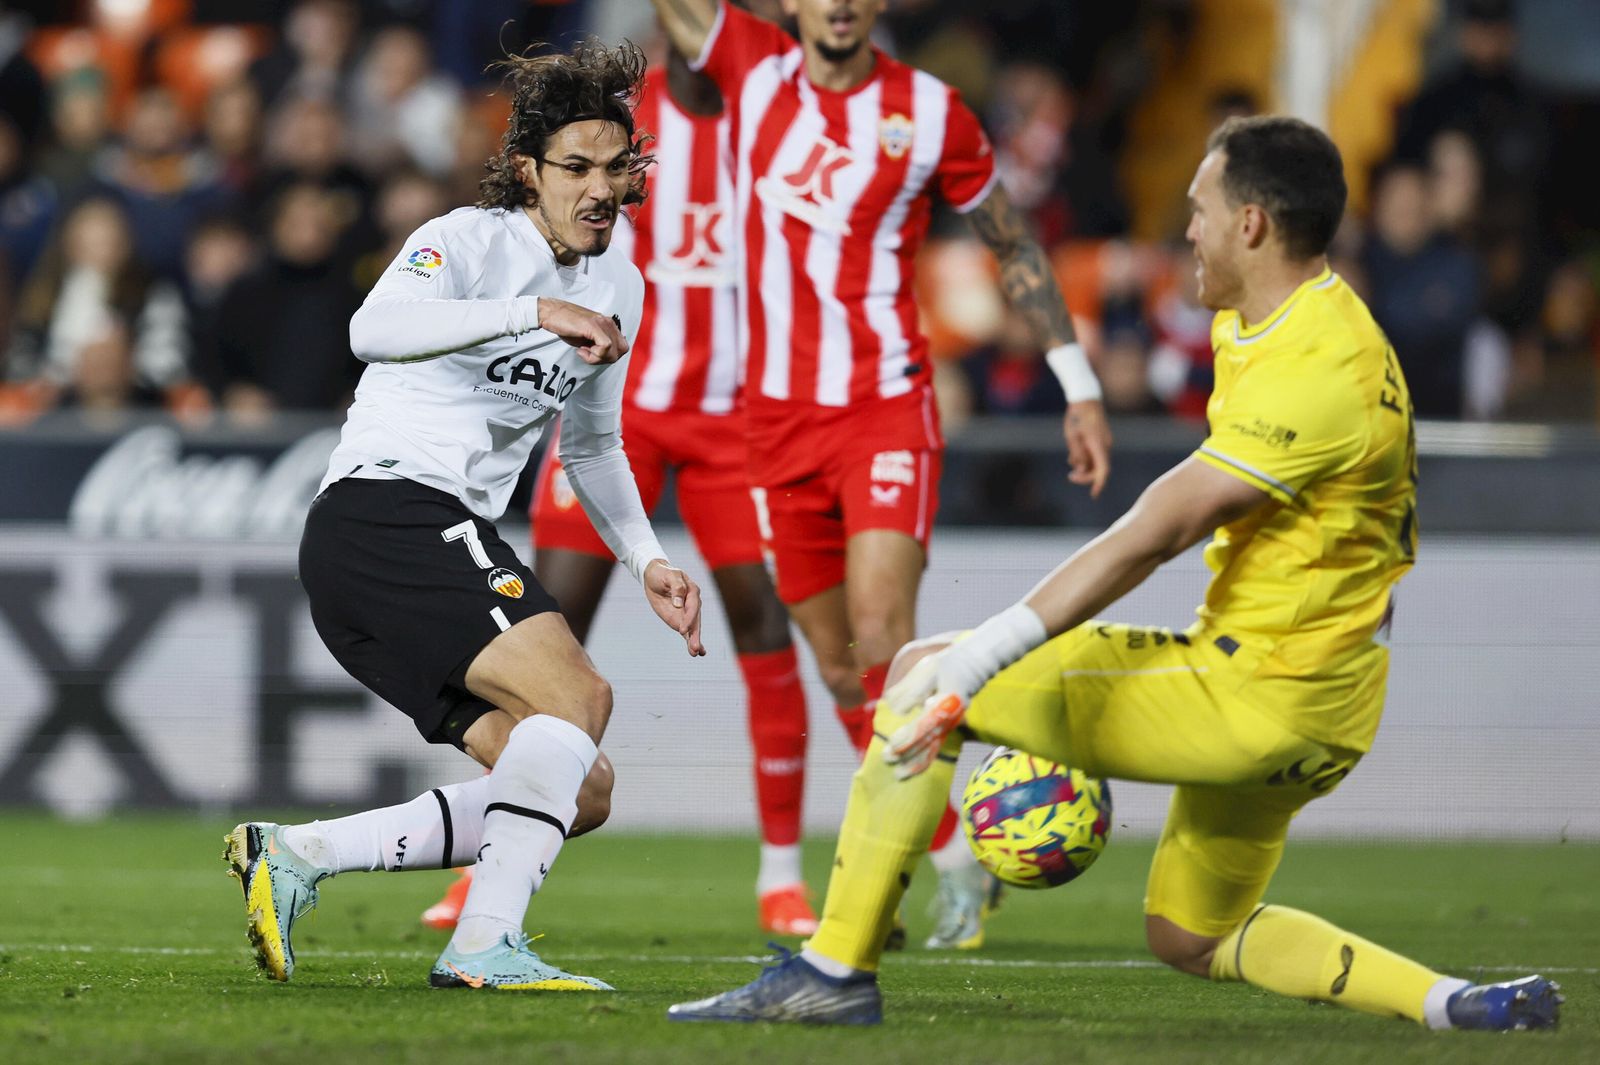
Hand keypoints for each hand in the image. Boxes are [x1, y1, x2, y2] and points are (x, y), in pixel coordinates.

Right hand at [537, 297, 629, 364]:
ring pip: (614, 351)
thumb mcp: (586, 337)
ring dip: (597, 358)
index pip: (622, 347)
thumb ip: (599, 344)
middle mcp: (607, 322)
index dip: (609, 356)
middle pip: (621, 350)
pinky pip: (605, 347)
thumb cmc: (565, 324)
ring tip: (583, 351)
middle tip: (589, 354)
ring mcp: (602, 323)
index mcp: (608, 324)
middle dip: (605, 359)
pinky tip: (581, 350)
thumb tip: (605, 355)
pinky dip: (593, 355)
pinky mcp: (593, 326)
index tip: (594, 354)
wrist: (550, 313)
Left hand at [643, 559, 704, 656]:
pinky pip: (687, 631)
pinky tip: (697, 652)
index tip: (683, 630)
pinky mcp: (679, 619)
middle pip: (696, 621)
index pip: (693, 607)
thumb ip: (677, 588)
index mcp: (692, 591)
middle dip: (695, 635)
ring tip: (696, 653)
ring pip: (692, 629)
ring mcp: (686, 613)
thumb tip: (678, 604)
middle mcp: (693, 604)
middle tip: (695, 648)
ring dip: (694, 641)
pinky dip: (691, 640)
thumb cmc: (663, 573)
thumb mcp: (670, 575)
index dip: (689, 619)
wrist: (655, 576)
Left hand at [880, 652, 968, 779]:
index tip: (892, 746)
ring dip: (915, 762)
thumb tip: (896, 710)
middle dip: (907, 753)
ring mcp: (950, 724)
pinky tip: (911, 768)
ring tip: (898, 774)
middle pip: (928, 741)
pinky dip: (924, 759)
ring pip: (933, 748)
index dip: (909, 737)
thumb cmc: (947, 665)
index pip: (925, 725)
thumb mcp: (928, 669)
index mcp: (945, 703)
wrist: (974, 666)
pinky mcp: (948, 727)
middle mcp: (950, 718)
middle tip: (886, 759)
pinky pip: (936, 747)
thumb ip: (912, 689)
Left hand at [1064, 400, 1111, 497]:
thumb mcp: (1072, 437)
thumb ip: (1077, 454)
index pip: (1103, 470)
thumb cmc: (1076, 417)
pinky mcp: (1101, 440)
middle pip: (1099, 469)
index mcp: (1099, 445)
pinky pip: (1095, 455)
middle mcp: (1105, 446)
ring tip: (1070, 460)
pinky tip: (1074, 456)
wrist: (1086, 399)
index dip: (1099, 484)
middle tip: (1070, 476)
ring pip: (1096, 462)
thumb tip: (1082, 469)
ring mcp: (1105, 443)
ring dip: (1084, 466)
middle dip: (1085, 476)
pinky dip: (1086, 459)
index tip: (1094, 495)